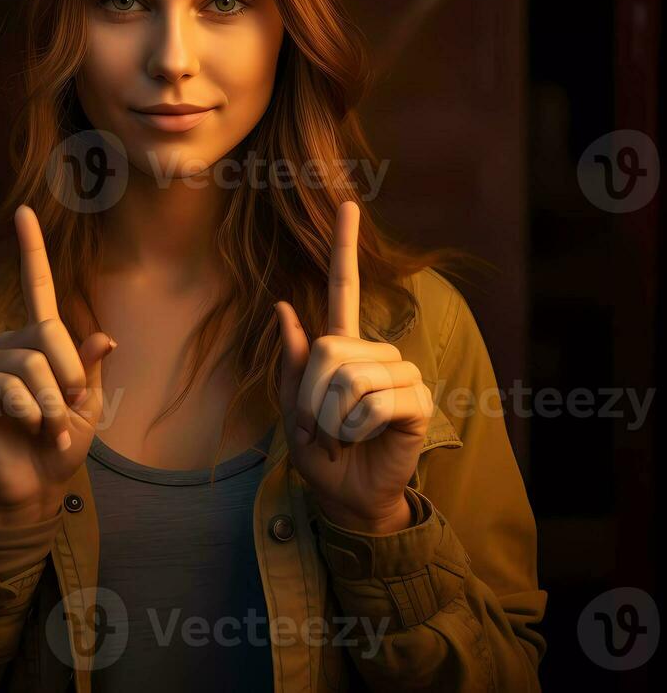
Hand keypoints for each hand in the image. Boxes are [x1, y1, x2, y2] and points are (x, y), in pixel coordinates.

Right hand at [0, 205, 114, 538]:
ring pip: (32, 364)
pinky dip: (30, 413)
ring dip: (52, 405)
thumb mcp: (87, 405)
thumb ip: (89, 370)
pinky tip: (23, 428)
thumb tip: (105, 338)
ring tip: (47, 427)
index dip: (30, 248)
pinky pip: (10, 386)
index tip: (23, 211)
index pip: (35, 287)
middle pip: (48, 333)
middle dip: (69, 377)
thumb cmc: (60, 442)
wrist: (32, 486)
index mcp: (39, 340)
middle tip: (66, 413)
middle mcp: (9, 342)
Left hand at [275, 201, 432, 532]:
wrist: (348, 496)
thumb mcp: (293, 407)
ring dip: (331, 417)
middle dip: (310, 396)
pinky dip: (355, 428)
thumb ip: (291, 361)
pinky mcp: (417, 401)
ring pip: (349, 377)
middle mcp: (376, 353)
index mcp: (344, 347)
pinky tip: (365, 438)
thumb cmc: (320, 450)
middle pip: (329, 349)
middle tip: (318, 425)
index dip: (344, 248)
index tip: (347, 204)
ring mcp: (400, 375)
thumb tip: (283, 305)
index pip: (346, 287)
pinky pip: (373, 403)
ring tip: (342, 434)